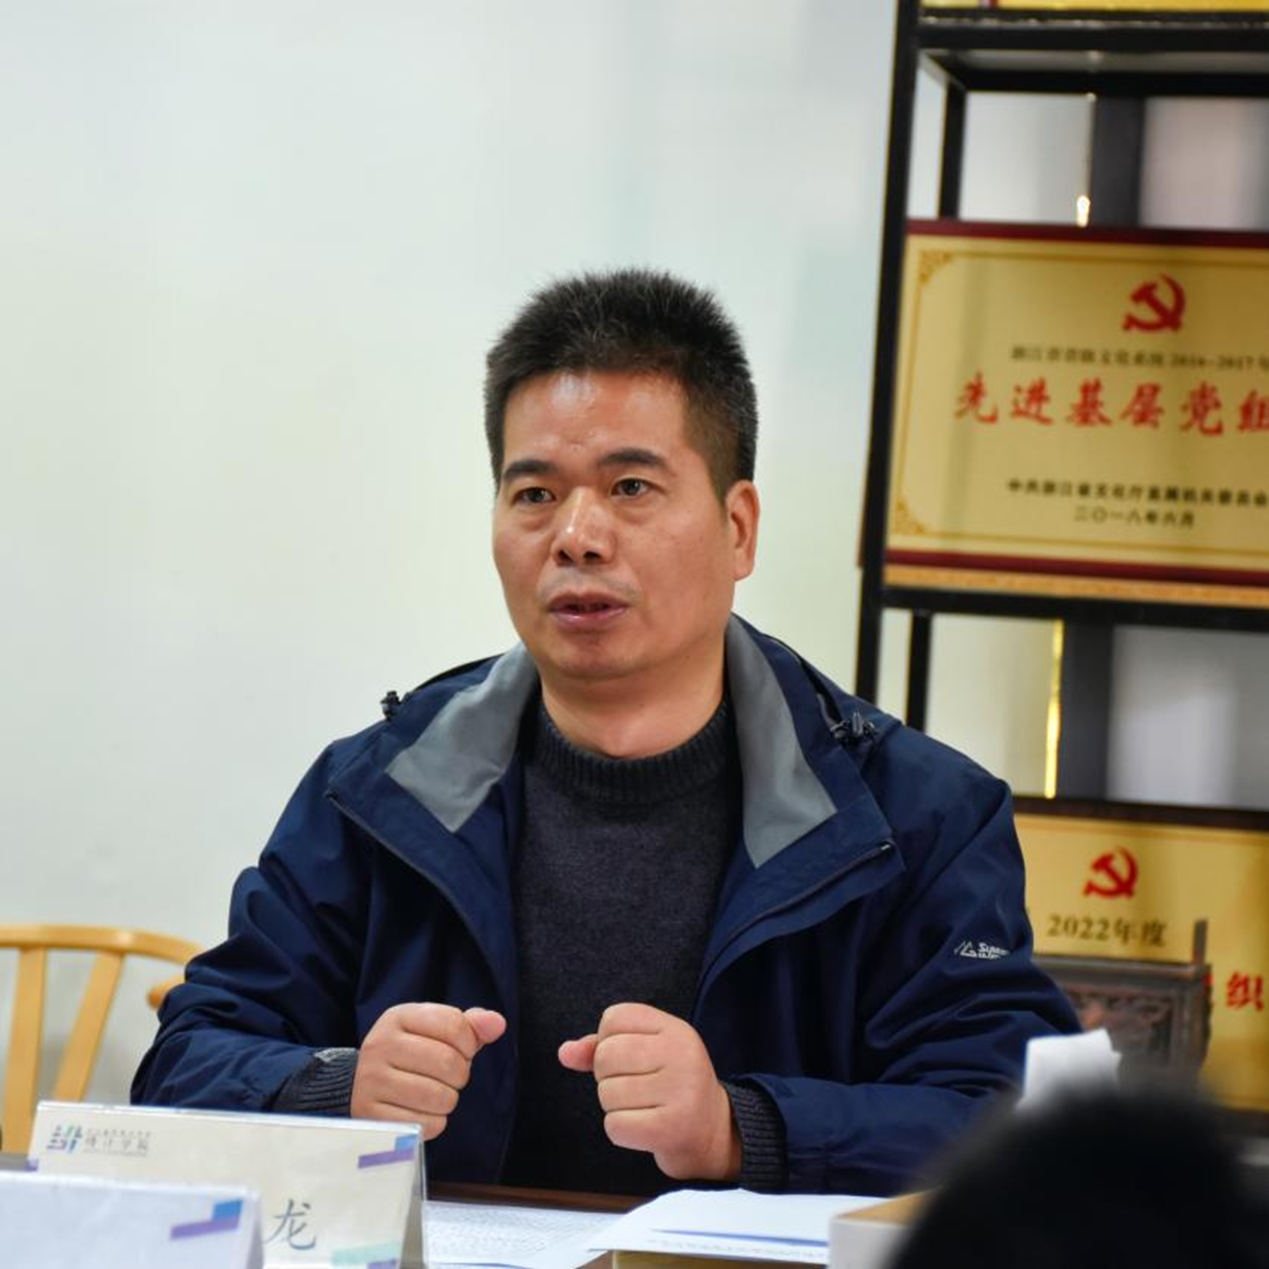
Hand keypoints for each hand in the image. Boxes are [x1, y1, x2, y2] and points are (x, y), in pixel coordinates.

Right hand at [351, 1003, 505, 1139]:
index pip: (453, 1024)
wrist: (361, 1084)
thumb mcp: (434, 1031)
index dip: (469, 1042)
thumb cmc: (411, 1054)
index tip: (463, 1050)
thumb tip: (498, 1023)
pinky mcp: (370, 1114)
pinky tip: (423, 1112)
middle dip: (460, 1074)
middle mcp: (380, 1044)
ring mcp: (371, 1080)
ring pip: (439, 1096)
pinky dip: (434, 1122)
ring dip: (448, 1099)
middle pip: (448, 1062)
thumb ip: (470, 1025)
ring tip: (437, 1093)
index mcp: (398, 1017)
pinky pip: (425, 1124)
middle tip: (450, 1077)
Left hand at [559, 1002, 739, 1181]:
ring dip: (614, 1106)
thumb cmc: (669, 1086)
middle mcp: (682, 1054)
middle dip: (607, 1076)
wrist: (712, 1132)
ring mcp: (681, 1091)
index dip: (607, 1040)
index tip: (629, 1058)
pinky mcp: (672, 1128)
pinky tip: (643, 1128)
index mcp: (675, 1029)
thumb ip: (601, 1046)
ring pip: (607, 1093)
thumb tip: (564, 1053)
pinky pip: (615, 1125)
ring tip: (642, 1107)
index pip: (614, 1018)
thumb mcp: (645, 1054)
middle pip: (606, 1055)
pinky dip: (620, 1130)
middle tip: (633, 1087)